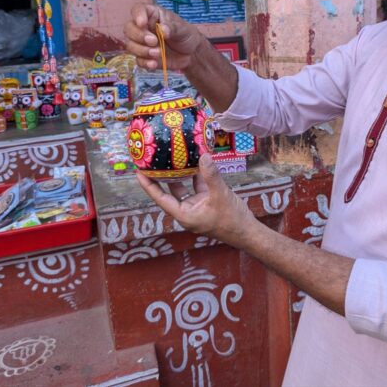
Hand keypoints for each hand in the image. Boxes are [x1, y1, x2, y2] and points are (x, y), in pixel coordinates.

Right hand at [123, 3, 202, 70]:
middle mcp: (144, 28)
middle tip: (154, 41)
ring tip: (158, 53)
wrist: (192, 53)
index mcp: (152, 15)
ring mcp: (142, 43)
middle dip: (138, 36)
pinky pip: (138, 60)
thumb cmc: (186, 35)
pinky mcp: (145, 57)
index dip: (137, 15)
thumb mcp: (183, 29)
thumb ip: (172, 28)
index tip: (142, 23)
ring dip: (142, 50)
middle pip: (129, 28)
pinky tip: (154, 64)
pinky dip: (144, 63)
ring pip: (130, 45)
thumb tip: (162, 30)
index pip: (138, 10)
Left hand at [136, 154, 256, 247]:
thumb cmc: (231, 219)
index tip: (138, 172)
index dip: (149, 185)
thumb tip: (203, 156)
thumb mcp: (220, 195)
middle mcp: (187, 210)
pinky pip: (197, 186)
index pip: (160, 198)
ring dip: (179, 173)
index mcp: (184, 214)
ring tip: (172, 157)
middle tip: (152, 160)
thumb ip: (210, 175)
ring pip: (183, 187)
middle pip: (168, 191)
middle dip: (161, 176)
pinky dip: (196, 175)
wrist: (247, 231)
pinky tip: (195, 161)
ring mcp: (196, 205)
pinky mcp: (206, 201)